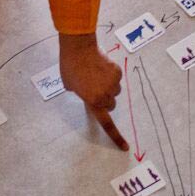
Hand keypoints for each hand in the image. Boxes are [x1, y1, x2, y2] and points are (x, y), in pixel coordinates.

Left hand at [58, 33, 126, 149]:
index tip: (124, 147)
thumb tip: (89, 92)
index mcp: (93, 102)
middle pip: (111, 104)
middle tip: (94, 89)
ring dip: (108, 87)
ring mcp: (113, 83)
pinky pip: (116, 78)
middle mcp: (106, 95)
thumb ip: (82, 94)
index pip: (106, 123)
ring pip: (115, 91)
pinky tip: (101, 67)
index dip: (115, 136)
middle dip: (104, 99)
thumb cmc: (70, 68)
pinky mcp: (117, 72)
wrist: (78, 49)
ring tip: (96, 75)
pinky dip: (111, 75)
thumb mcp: (71, 87)